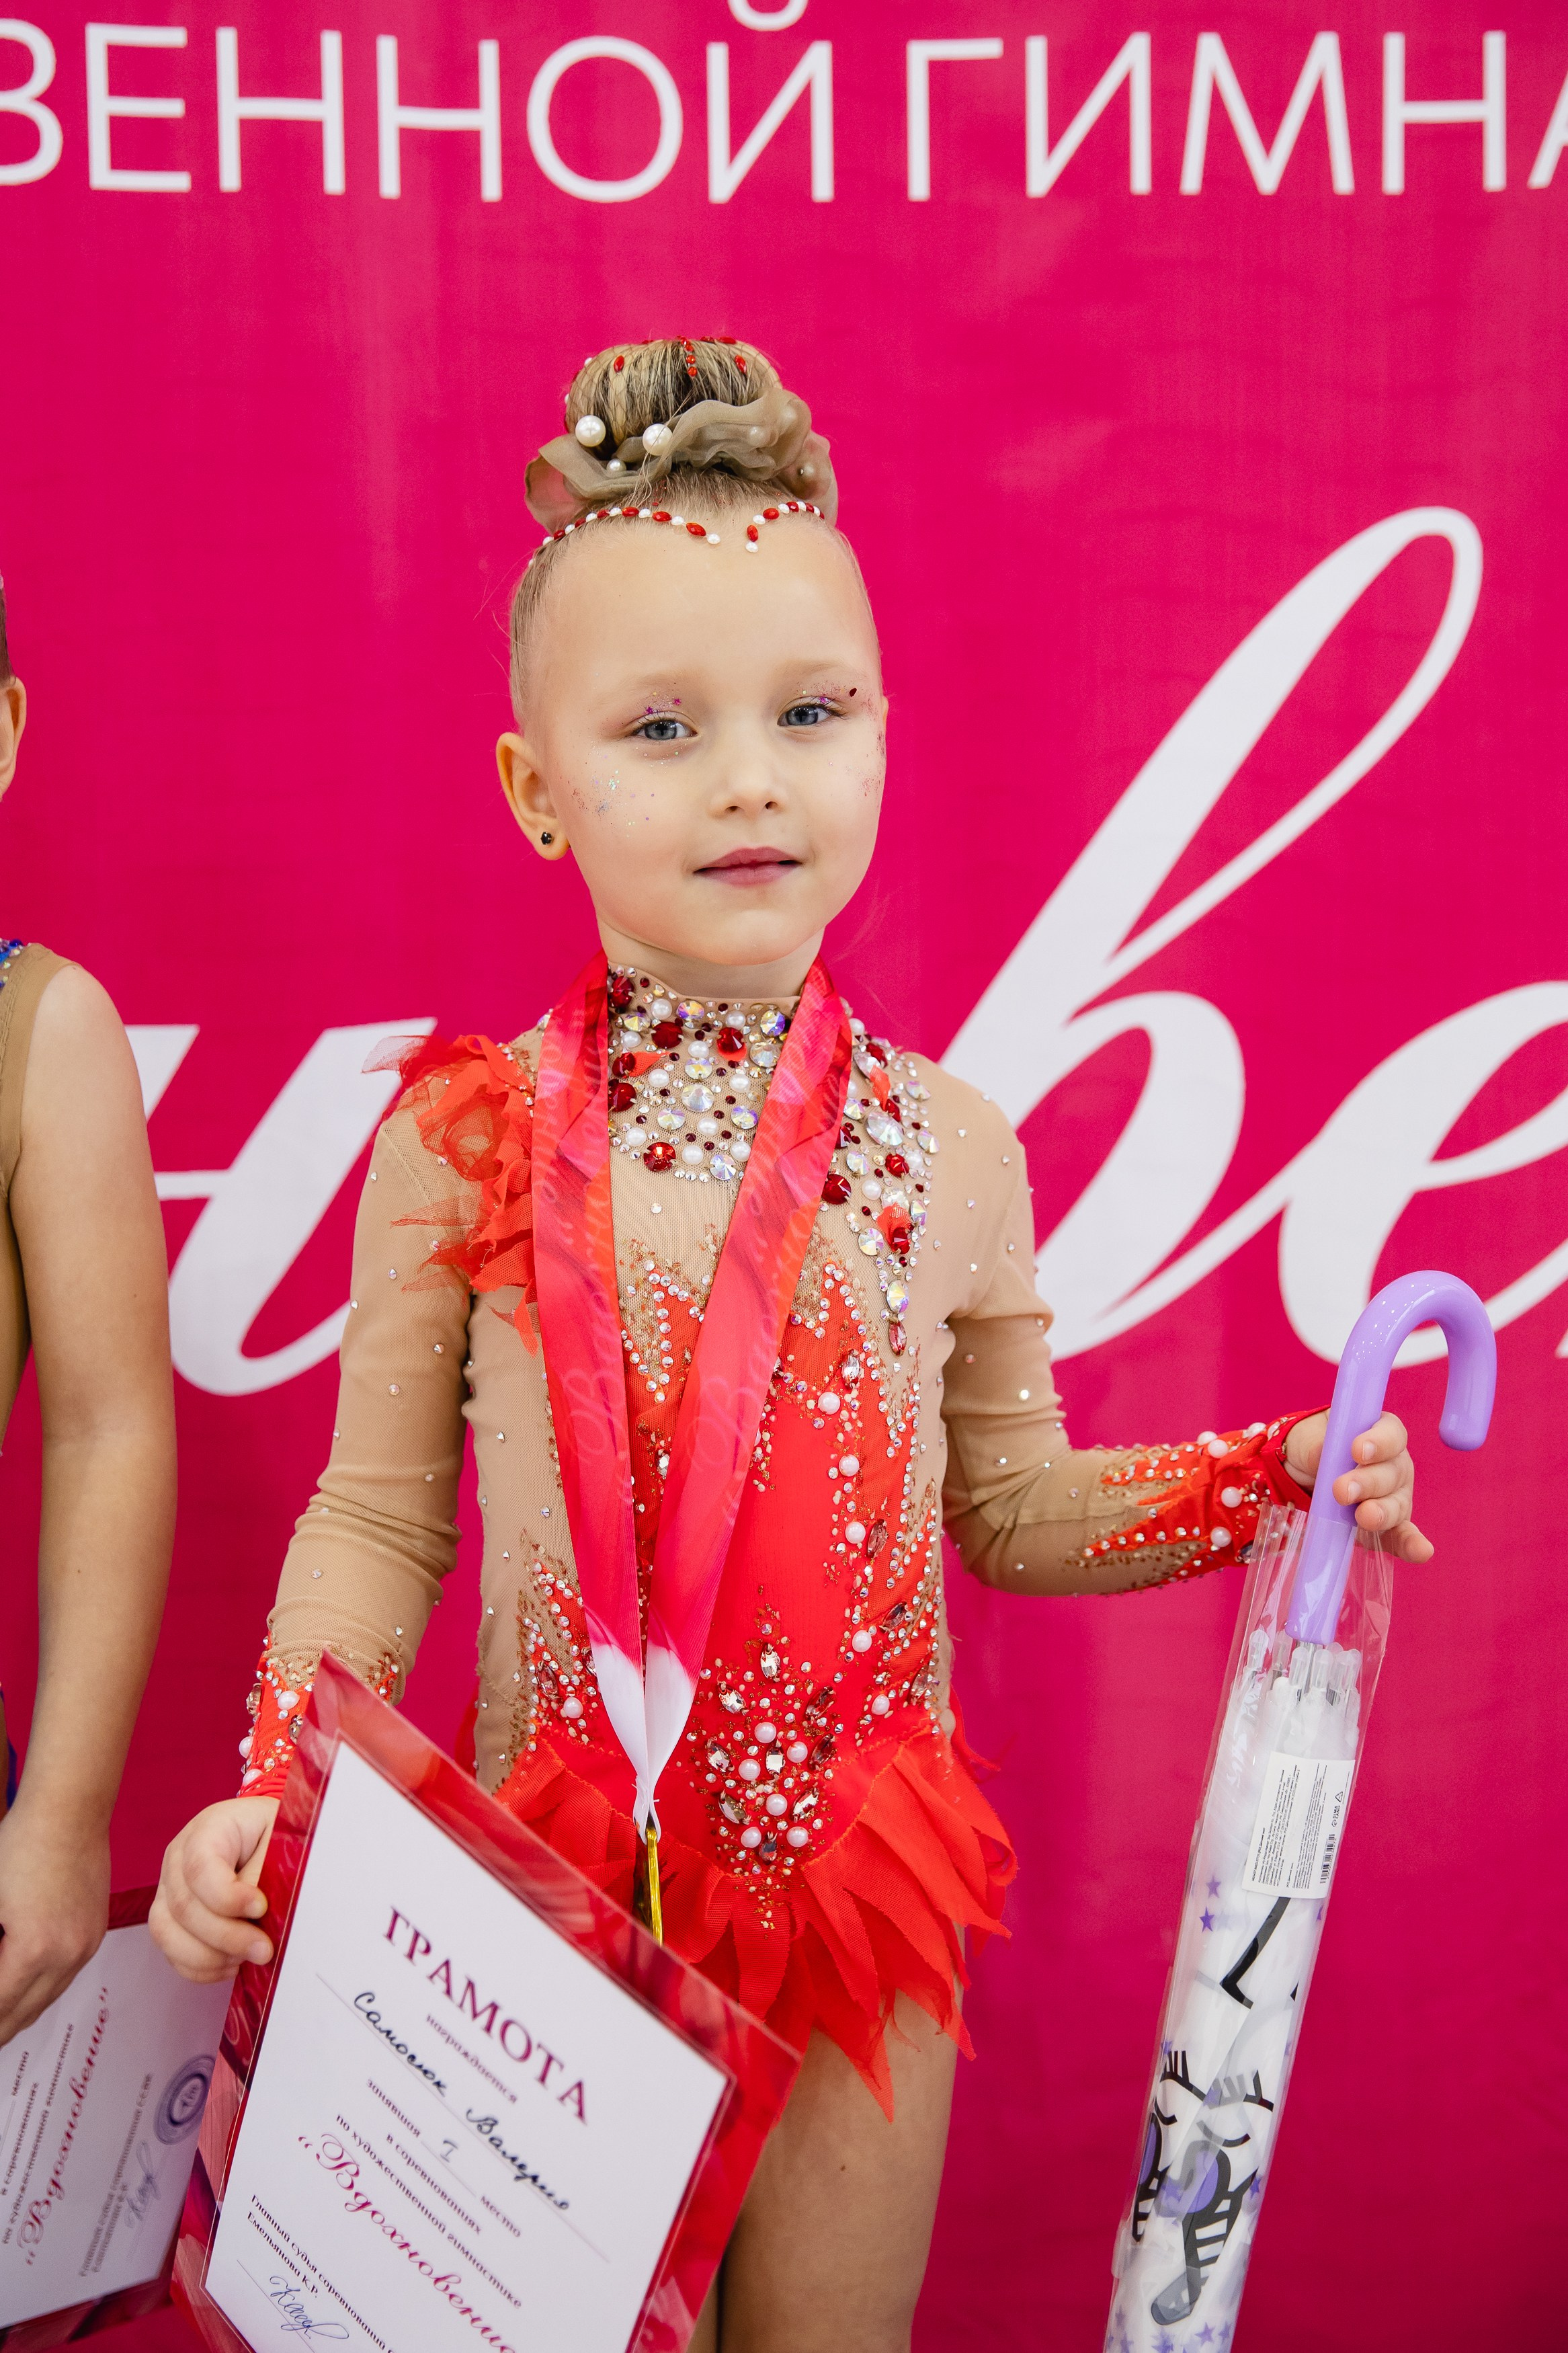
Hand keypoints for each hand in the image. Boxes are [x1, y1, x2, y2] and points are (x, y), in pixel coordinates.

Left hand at [0, 1801, 110, 2045]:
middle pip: (24, 2014)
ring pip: (47, 2000)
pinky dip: (41, 1990)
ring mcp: (86, 1945)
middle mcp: (67, 1955)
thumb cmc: (20, 1846)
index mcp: (35, 1951)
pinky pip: (65, 1977)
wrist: (69, 1812)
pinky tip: (23, 1989)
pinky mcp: (95, 1931)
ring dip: (19, 2014)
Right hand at [150, 1798, 279, 1983]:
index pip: (200, 1866)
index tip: (261, 1909)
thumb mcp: (280, 1837)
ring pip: (168, 1933)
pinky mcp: (170, 1918)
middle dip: (227, 1936)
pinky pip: (172, 1952)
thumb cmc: (274, 1833)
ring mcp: (169, 1889)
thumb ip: (267, 1871)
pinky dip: (202, 1968)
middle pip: (184, 1906)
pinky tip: (233, 1964)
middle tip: (264, 1949)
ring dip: (210, 1956)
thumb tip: (258, 1915)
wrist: (265, 1834)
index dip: (227, 1896)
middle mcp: (178, 1858)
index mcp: (207, 1828)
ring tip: (248, 1958)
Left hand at [1283, 1410, 1431, 1561]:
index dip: (1379, 1442)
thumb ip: (1316, 1446)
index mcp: (1381, 1434)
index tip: (1358, 1450)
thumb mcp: (1309, 1439)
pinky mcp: (1390, 1526)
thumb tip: (1321, 1456)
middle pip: (1394, 1472)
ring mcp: (1396, 1497)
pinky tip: (1421, 1553)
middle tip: (1342, 1490)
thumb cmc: (1314, 1447)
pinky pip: (1402, 1536)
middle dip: (1369, 1482)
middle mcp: (1396, 1464)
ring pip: (1397, 1504)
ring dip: (1381, 1512)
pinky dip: (1410, 1545)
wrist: (1304, 1475)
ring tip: (1364, 1516)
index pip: (1391, 1434)